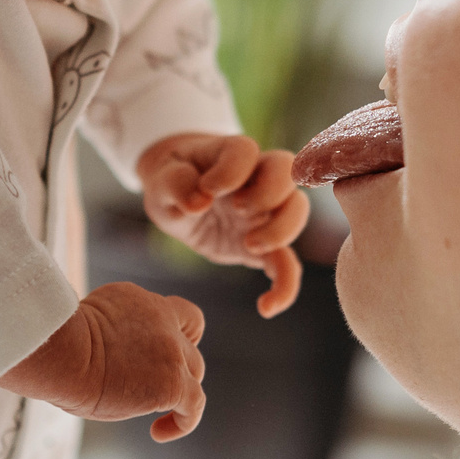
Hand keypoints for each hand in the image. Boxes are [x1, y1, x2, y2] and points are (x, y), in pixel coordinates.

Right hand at [0, 282, 206, 440]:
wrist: (59, 352)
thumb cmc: (52, 344)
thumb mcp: (83, 325)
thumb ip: (105, 334)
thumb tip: (96, 356)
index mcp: (136, 301)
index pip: (176, 312)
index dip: (179, 334)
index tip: (164, 353)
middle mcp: (160, 318)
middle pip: (187, 345)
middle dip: (175, 368)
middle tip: (149, 390)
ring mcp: (171, 350)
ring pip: (194, 372)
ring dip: (178, 392)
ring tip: (155, 415)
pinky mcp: (172, 381)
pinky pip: (193, 405)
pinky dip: (182, 422)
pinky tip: (159, 433)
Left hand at [138, 133, 310, 316]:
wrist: (179, 194)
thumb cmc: (173, 178)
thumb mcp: (162, 178)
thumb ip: (175, 183)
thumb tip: (198, 201)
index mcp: (230, 155)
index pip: (246, 150)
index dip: (233, 168)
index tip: (209, 187)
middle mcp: (256, 178)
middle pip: (288, 172)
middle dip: (270, 192)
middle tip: (238, 210)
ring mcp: (264, 211)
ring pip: (297, 210)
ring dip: (283, 230)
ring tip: (250, 246)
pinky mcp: (263, 244)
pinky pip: (286, 262)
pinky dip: (285, 284)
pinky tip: (267, 307)